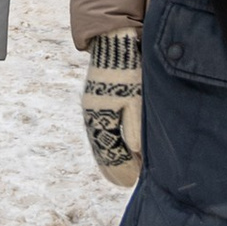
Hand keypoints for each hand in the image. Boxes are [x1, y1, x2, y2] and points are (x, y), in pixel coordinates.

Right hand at [82, 31, 142, 185]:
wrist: (115, 43)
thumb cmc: (128, 71)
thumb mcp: (135, 100)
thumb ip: (134, 127)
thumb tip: (135, 153)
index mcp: (99, 117)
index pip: (108, 153)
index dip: (121, 169)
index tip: (132, 182)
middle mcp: (91, 115)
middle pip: (101, 149)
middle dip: (114, 166)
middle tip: (127, 182)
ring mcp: (93, 107)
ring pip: (100, 140)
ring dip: (111, 155)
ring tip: (124, 169)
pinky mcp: (98, 100)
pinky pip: (101, 128)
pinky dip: (109, 141)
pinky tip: (118, 145)